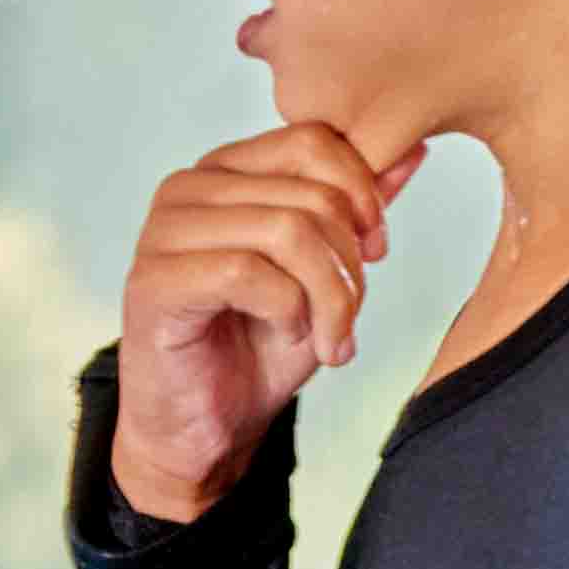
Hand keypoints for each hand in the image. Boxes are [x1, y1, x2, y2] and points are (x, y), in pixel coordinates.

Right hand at [116, 122, 413, 524]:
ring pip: (286, 231)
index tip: (377, 252)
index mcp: (227, 170)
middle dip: (349, 265)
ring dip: (328, 297)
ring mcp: (164, 231)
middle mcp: (188, 188)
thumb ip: (358, 210)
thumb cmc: (258, 347)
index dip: (362, 193)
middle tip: (351, 321)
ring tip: (332, 340)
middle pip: (308, 195)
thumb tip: (415, 148)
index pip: (312, 140)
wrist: (207, 428)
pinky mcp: (153, 280)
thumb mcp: (326, 272)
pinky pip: (247, 273)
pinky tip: (290, 336)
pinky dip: (288, 310)